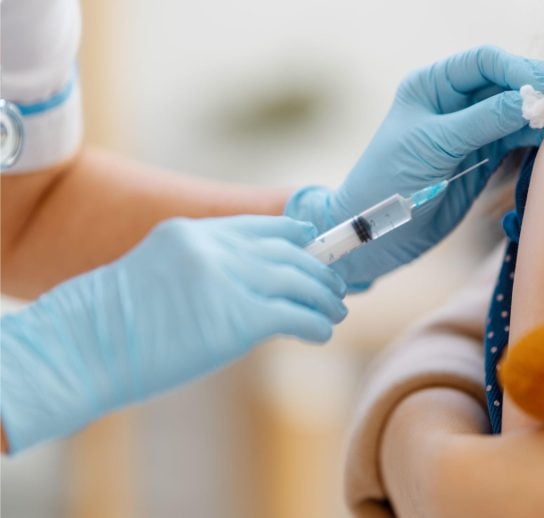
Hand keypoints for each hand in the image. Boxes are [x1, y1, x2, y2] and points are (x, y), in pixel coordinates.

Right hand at [1, 216, 346, 451]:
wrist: (82, 347)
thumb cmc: (113, 324)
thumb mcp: (157, 276)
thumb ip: (203, 269)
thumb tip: (246, 287)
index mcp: (193, 233)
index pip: (260, 226)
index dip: (295, 237)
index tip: (313, 246)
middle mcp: (215, 248)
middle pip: (287, 251)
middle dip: (317, 269)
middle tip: (334, 286)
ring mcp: (228, 280)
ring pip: (297, 280)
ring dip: (323, 298)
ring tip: (334, 311)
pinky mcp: (239, 317)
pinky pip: (294, 315)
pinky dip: (315, 323)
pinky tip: (322, 332)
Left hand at [285, 46, 543, 289]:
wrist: (377, 233)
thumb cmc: (389, 182)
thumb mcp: (433, 146)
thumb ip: (482, 121)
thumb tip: (533, 100)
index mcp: (432, 85)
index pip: (483, 61)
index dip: (517, 68)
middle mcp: (453, 102)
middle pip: (505, 82)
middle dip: (536, 87)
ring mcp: (470, 130)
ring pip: (516, 111)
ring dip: (541, 113)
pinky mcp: (482, 158)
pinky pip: (516, 139)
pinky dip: (536, 137)